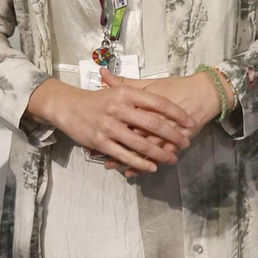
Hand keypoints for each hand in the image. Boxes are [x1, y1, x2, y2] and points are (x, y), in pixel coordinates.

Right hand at [27, 76, 193, 173]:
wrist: (68, 106)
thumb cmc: (96, 99)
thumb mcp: (116, 90)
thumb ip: (137, 90)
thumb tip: (163, 94)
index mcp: (126, 93)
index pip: (158, 103)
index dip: (176, 113)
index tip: (190, 121)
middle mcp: (119, 109)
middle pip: (154, 124)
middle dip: (173, 136)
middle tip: (185, 143)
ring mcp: (110, 127)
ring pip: (141, 144)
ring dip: (160, 154)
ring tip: (172, 159)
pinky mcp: (101, 142)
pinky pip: (125, 155)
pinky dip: (140, 163)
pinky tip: (152, 167)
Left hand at [100, 71, 227, 176]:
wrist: (203, 93)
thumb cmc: (175, 87)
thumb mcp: (150, 84)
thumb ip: (125, 83)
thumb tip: (103, 74)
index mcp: (144, 104)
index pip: (122, 117)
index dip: (107, 126)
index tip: (92, 133)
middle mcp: (153, 120)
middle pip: (129, 136)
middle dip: (113, 146)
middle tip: (97, 153)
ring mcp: (164, 133)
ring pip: (142, 150)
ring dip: (124, 159)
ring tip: (110, 165)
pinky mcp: (174, 142)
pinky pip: (155, 157)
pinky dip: (143, 166)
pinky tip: (132, 172)